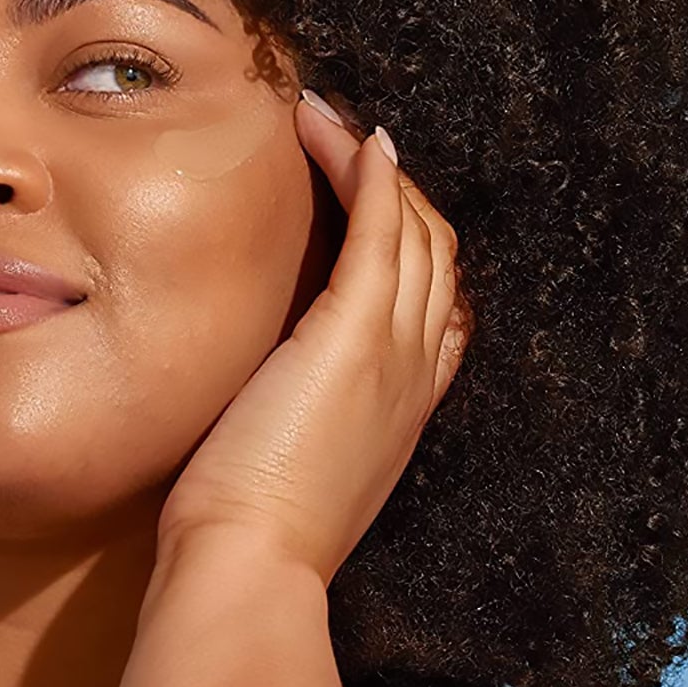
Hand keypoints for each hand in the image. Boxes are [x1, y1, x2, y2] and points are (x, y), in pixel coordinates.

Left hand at [155, 90, 472, 586]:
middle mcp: (416, 369)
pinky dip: (371, 173)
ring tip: (325, 120)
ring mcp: (393, 347)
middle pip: (438, 253)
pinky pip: (381, 226)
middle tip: (343, 140)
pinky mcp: (354, 332)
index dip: (411, 241)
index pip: (436, 301)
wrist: (251, 566)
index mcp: (407, 403)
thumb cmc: (250, 529)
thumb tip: (261, 377)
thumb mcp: (290, 456)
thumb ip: (296, 406)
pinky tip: (351, 136)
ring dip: (374, 162)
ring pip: (414, 228)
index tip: (365, 200)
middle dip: (399, 189)